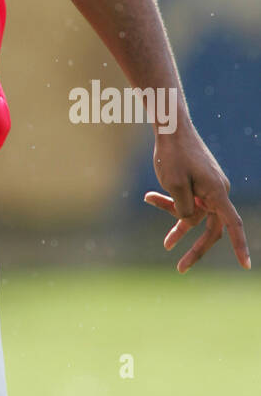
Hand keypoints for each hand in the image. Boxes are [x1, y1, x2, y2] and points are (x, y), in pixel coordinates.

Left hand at [145, 129, 250, 272]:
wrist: (171, 128)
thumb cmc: (172, 155)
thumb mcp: (174, 186)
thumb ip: (184, 210)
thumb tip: (188, 220)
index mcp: (217, 193)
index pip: (232, 225)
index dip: (240, 246)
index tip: (246, 266)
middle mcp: (217, 192)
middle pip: (211, 228)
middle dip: (196, 248)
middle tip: (180, 268)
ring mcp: (208, 187)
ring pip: (195, 214)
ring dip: (176, 220)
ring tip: (163, 237)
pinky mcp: (198, 183)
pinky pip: (188, 201)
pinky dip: (171, 202)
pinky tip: (149, 197)